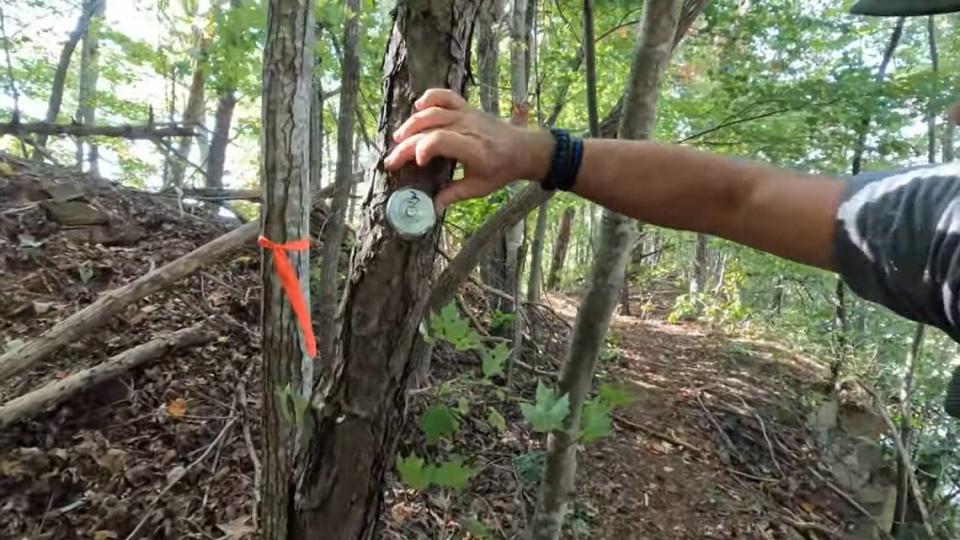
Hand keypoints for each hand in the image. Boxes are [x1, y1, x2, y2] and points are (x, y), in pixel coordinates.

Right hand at [383, 89, 552, 211]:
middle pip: (430, 127)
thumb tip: (430, 208)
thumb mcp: (479, 187)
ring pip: (433, 111)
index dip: (423, 148)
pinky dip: (430, 98)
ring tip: (398, 139)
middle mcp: (469, 127)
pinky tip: (417, 107)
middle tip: (392, 160)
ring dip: (412, 124)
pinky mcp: (467, 107)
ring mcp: (468, 114)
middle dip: (407, 144)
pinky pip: (446, 96)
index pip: (441, 140)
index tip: (416, 163)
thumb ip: (453, 195)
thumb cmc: (501, 170)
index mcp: (474, 149)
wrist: (523, 149)